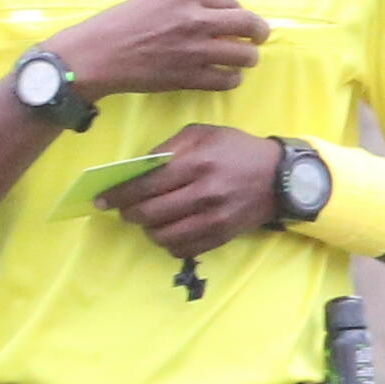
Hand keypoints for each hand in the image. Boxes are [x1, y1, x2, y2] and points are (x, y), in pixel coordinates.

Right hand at [46, 0, 270, 100]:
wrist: (97, 55)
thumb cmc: (120, 24)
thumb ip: (187, 2)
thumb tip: (219, 13)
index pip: (232, 2)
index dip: (239, 12)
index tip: (237, 20)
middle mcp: (196, 19)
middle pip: (249, 25)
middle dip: (259, 32)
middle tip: (258, 38)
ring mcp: (196, 50)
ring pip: (245, 56)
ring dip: (248, 58)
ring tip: (242, 60)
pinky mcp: (191, 77)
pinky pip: (228, 80)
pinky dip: (232, 79)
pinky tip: (227, 76)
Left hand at [99, 122, 286, 255]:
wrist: (282, 177)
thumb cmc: (237, 149)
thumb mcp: (203, 133)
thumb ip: (169, 147)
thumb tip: (137, 168)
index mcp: (197, 164)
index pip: (145, 185)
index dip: (118, 195)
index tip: (102, 199)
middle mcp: (204, 194)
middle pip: (150, 213)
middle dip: (129, 213)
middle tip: (125, 209)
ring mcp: (214, 219)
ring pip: (163, 236)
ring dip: (148, 229)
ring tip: (148, 220)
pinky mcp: (222, 237)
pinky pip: (183, 249)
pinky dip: (169, 243)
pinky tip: (169, 230)